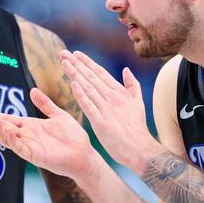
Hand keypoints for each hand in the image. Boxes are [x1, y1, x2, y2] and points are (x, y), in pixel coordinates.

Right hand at [0, 86, 103, 181]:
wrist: (85, 154)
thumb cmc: (73, 138)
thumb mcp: (58, 115)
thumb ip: (45, 104)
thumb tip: (32, 90)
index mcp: (31, 126)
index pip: (8, 119)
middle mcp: (27, 136)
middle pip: (4, 127)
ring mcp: (29, 146)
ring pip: (8, 138)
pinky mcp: (34, 155)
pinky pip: (19, 147)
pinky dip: (11, 139)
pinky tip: (6, 129)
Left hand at [61, 51, 161, 171]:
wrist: (140, 149)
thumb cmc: (137, 128)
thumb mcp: (138, 103)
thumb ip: (132, 85)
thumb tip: (126, 70)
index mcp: (119, 92)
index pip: (100, 73)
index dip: (87, 63)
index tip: (76, 54)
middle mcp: (112, 97)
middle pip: (91, 77)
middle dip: (77, 64)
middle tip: (63, 53)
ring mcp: (107, 109)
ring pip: (88, 88)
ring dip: (75, 74)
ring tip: (64, 63)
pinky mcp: (101, 122)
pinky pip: (89, 106)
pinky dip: (81, 94)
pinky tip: (73, 84)